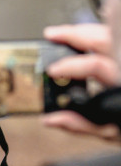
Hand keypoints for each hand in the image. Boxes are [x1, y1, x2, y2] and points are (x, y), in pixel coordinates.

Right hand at [42, 24, 120, 140]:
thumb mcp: (112, 132)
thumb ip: (81, 124)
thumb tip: (52, 118)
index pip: (96, 66)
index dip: (71, 66)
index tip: (52, 70)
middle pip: (103, 40)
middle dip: (75, 34)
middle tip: (52, 34)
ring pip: (110, 36)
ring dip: (85, 33)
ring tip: (64, 35)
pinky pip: (114, 43)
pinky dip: (97, 39)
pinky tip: (85, 42)